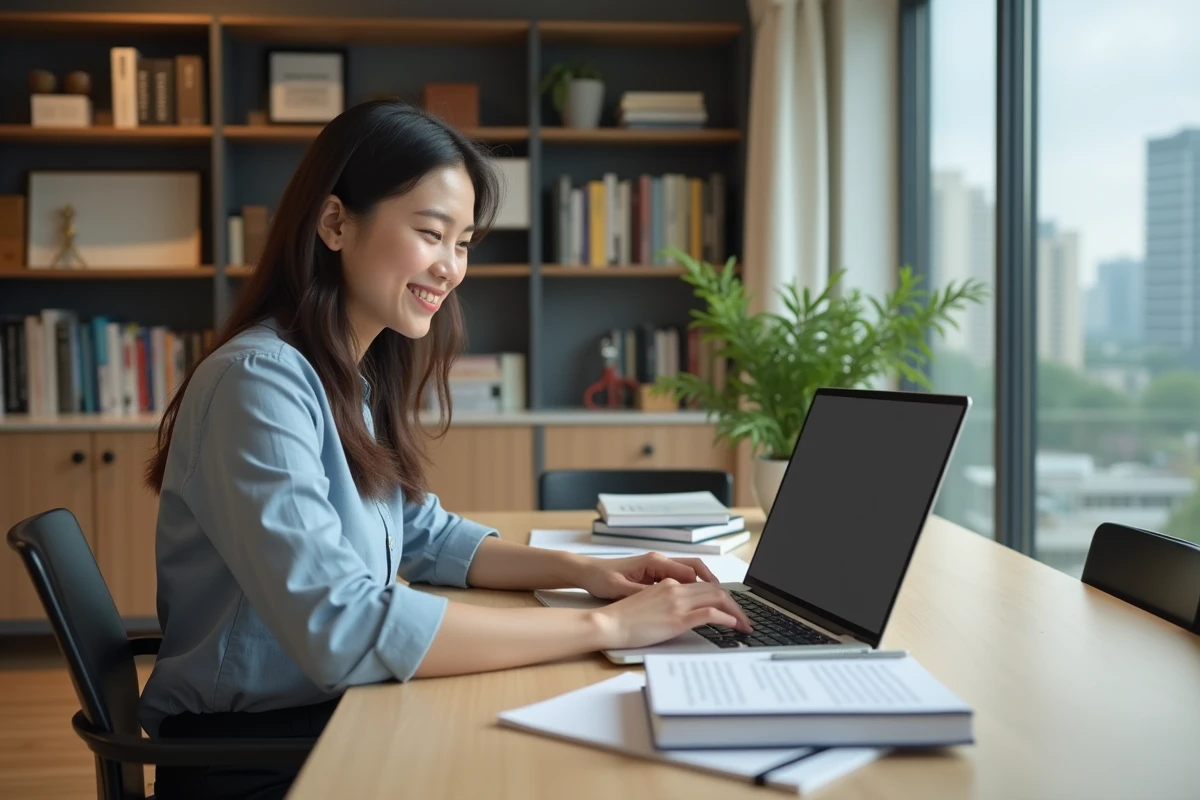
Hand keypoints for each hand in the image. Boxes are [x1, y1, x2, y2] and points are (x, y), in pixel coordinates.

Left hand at [572, 551, 721, 599]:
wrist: (588, 572)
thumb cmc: (602, 578)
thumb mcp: (621, 588)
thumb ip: (644, 592)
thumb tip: (665, 597)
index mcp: (655, 562)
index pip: (691, 571)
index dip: (709, 585)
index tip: (722, 599)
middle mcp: (660, 562)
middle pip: (696, 570)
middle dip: (714, 586)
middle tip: (729, 603)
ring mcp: (658, 568)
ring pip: (690, 575)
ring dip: (705, 587)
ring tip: (720, 604)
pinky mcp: (654, 576)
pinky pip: (680, 580)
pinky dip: (692, 589)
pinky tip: (697, 603)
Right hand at [590, 578, 752, 649]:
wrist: (608, 623)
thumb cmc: (622, 617)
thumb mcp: (648, 602)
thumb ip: (666, 601)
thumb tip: (681, 611)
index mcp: (668, 582)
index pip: (704, 584)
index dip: (722, 595)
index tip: (730, 608)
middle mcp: (676, 588)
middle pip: (716, 590)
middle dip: (735, 604)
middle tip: (744, 618)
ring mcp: (677, 602)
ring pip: (718, 598)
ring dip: (736, 612)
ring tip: (744, 625)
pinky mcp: (677, 618)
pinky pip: (710, 613)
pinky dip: (727, 618)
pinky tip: (733, 625)